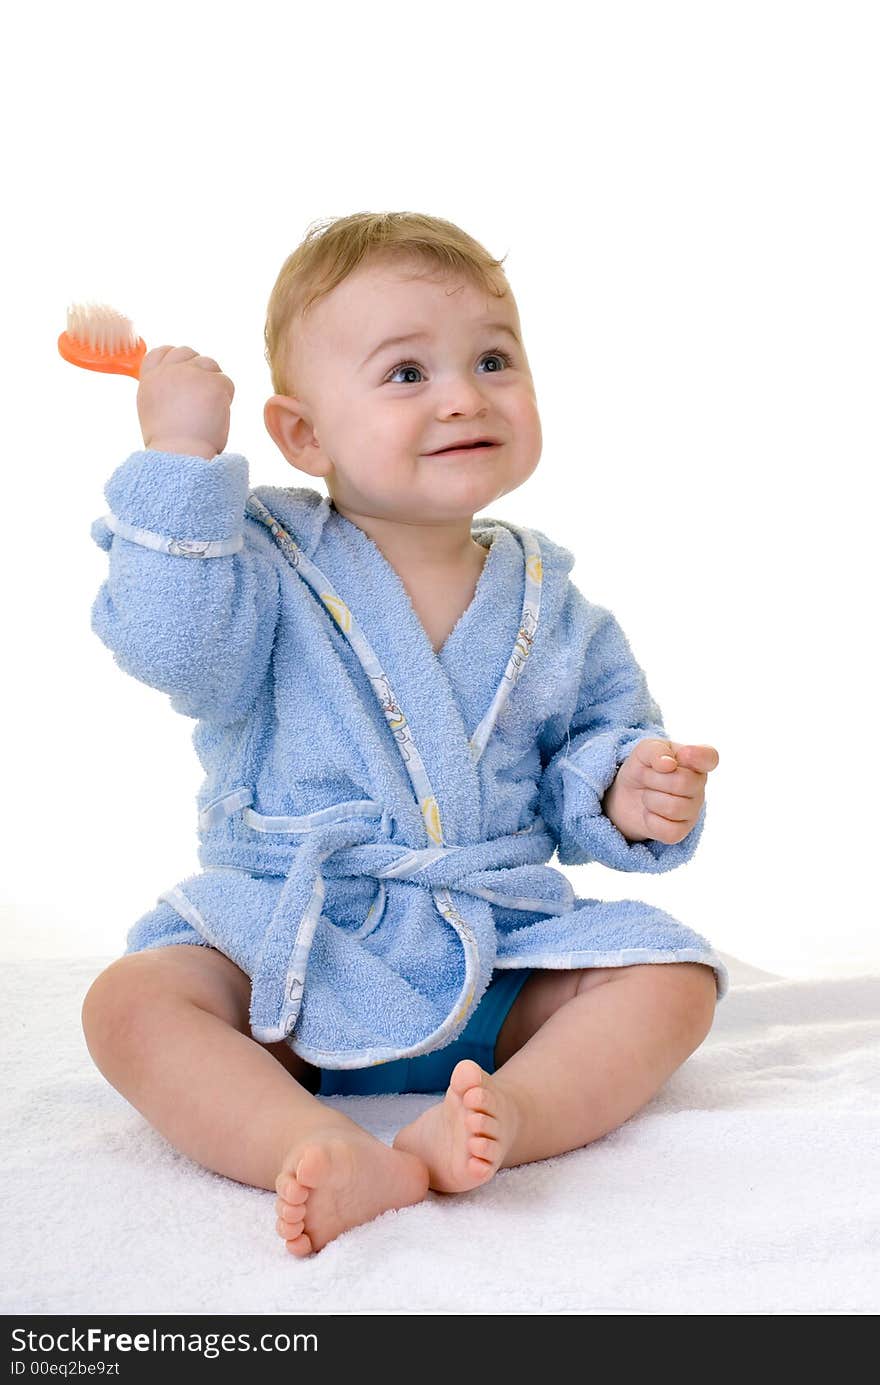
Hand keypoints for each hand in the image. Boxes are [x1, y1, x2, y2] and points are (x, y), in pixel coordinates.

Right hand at [137, 345, 234, 459]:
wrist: (180, 456)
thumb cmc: (169, 444)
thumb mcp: (153, 410)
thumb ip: (163, 389)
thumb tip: (180, 384)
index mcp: (150, 379)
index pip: (162, 352)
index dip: (176, 359)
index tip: (184, 373)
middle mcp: (167, 371)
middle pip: (187, 352)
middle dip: (197, 368)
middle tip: (202, 395)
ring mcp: (190, 374)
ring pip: (209, 364)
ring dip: (213, 382)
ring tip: (208, 409)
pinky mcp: (212, 383)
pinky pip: (226, 381)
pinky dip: (226, 397)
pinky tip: (217, 415)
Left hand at [601, 739, 719, 845]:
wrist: (625, 795)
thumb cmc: (643, 768)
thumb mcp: (643, 751)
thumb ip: (655, 749)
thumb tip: (669, 763)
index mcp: (695, 761)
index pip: (710, 758)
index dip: (697, 756)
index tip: (681, 754)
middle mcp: (699, 786)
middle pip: (683, 782)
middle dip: (654, 778)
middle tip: (646, 777)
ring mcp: (692, 810)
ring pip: (674, 807)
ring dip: (650, 799)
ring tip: (647, 795)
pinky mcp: (681, 831)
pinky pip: (669, 830)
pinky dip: (650, 820)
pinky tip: (649, 813)